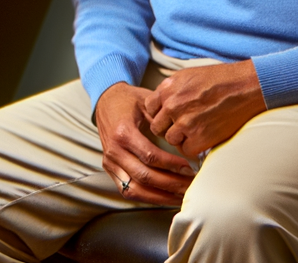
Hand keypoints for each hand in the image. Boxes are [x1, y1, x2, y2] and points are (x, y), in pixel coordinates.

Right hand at [94, 83, 195, 205]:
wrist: (106, 100)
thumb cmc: (130, 101)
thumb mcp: (148, 103)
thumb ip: (164, 122)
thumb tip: (189, 142)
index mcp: (122, 132)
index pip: (149, 156)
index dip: (171, 165)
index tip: (189, 168)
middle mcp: (113, 150)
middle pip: (144, 176)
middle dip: (171, 184)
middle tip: (191, 186)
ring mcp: (109, 162)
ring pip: (134, 189)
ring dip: (160, 196)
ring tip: (181, 196)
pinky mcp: (109, 169)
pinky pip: (127, 190)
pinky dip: (147, 198)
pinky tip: (165, 197)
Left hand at [146, 60, 265, 157]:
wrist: (245, 86)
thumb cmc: (220, 78)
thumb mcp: (187, 75)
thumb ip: (171, 89)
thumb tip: (161, 100)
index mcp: (167, 89)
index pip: (149, 108)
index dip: (160, 113)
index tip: (169, 116)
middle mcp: (172, 105)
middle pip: (157, 127)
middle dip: (167, 128)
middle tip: (182, 127)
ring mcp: (185, 122)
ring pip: (170, 140)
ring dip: (180, 139)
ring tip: (194, 132)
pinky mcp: (200, 137)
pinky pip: (186, 150)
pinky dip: (193, 148)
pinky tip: (201, 140)